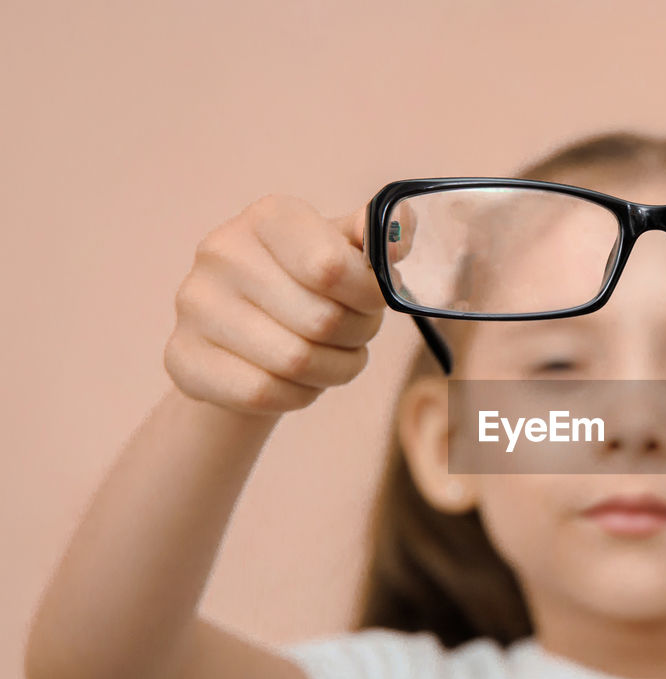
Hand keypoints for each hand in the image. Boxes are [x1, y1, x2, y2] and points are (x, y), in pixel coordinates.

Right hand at [165, 194, 387, 416]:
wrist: (245, 335)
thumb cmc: (308, 287)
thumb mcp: (343, 252)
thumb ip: (374, 238)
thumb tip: (404, 223)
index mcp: (268, 216)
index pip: (332, 268)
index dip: (368, 297)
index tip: (373, 302)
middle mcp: (221, 251)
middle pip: (321, 321)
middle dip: (356, 337)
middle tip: (356, 336)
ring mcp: (193, 304)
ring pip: (295, 361)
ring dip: (334, 370)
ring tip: (335, 358)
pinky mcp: (181, 356)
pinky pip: (263, 392)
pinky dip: (299, 395)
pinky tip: (301, 381)